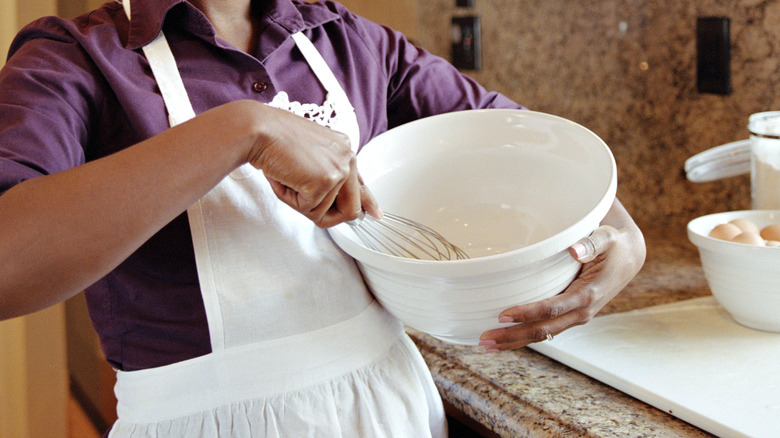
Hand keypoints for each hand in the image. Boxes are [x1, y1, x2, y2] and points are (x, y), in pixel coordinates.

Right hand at [244, 104, 380, 227]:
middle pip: (351, 209)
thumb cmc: (274, 140)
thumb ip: (326, 174)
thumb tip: (335, 200)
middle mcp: (347, 158)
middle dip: (329, 217)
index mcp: (344, 149)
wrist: (258, 129)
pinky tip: (283, 177)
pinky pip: (307, 209)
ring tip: (287, 176)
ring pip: (322, 212)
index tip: (375, 214)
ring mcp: (338, 170)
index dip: (366, 202)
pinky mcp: (324, 181)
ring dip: (298, 201)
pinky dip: (289, 199)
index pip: (360, 184)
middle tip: (306, 205)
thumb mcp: (308, 156)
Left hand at [478, 199, 644, 350]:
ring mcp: (575, 317)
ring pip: (542, 335)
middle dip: (513, 336)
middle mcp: (581, 311)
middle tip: (485, 340)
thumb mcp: (607, 237)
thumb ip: (592, 243)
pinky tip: (504, 336)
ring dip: (514, 341)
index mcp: (588, 294)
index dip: (528, 313)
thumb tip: (575, 250)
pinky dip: (523, 335)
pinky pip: (545, 329)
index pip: (553, 308)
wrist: (629, 256)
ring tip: (487, 345)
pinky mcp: (570, 315)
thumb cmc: (614, 244)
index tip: (503, 315)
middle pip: (543, 330)